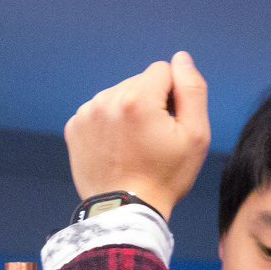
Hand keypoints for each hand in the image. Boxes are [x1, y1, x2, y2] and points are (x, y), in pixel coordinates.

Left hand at [65, 50, 210, 220]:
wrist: (125, 211)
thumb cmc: (164, 177)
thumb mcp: (195, 134)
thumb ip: (192, 88)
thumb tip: (181, 58)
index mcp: (136, 98)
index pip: (163, 71)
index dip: (172, 97)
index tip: (169, 124)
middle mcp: (106, 99)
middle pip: (139, 82)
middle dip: (149, 102)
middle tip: (151, 138)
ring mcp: (86, 113)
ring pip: (119, 94)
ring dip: (128, 111)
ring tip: (133, 145)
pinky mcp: (74, 127)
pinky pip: (100, 111)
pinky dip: (109, 124)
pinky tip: (116, 148)